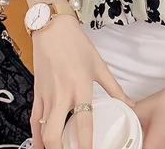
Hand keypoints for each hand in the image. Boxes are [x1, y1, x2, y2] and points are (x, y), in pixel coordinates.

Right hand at [29, 15, 135, 148]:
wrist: (52, 28)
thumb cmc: (75, 44)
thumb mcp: (99, 66)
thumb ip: (114, 89)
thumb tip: (129, 104)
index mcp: (80, 87)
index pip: (83, 122)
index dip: (86, 144)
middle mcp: (61, 94)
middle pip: (55, 134)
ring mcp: (47, 95)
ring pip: (42, 131)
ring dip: (48, 147)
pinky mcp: (37, 93)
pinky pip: (34, 120)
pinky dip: (37, 136)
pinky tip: (41, 145)